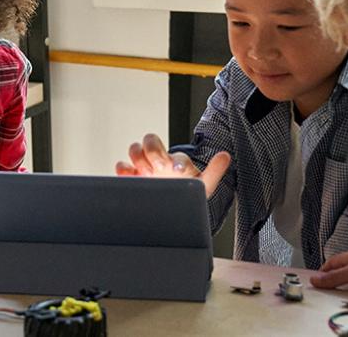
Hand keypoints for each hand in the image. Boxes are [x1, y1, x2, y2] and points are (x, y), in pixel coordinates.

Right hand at [115, 133, 231, 197]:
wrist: (171, 206)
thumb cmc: (185, 191)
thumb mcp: (202, 184)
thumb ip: (214, 171)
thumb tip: (225, 156)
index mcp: (176, 160)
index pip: (174, 152)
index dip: (174, 160)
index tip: (176, 169)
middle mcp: (159, 160)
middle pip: (150, 141)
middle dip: (153, 153)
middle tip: (158, 167)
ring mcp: (144, 167)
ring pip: (134, 149)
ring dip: (138, 158)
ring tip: (145, 173)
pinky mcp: (130, 177)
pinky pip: (121, 166)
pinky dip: (122, 169)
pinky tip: (129, 177)